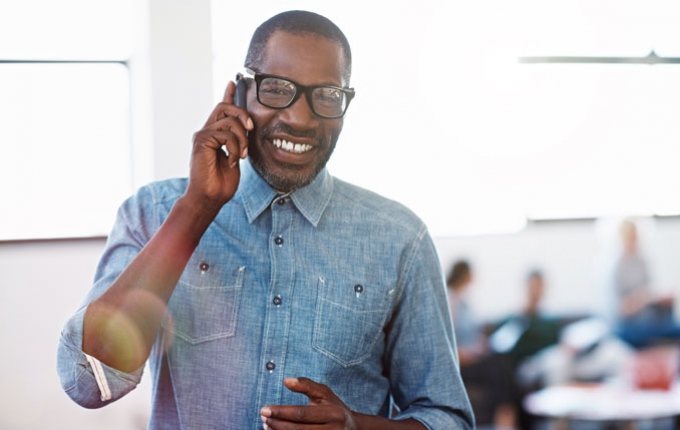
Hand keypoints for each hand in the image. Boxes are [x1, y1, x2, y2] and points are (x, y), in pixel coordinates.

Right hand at [187, 80, 252, 207]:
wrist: (211, 197)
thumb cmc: (223, 181)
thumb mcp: (237, 156)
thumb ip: (239, 140)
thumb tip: (248, 127)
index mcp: (215, 134)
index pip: (222, 108)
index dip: (228, 94)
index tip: (234, 81)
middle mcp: (206, 131)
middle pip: (225, 106)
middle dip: (243, 114)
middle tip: (251, 129)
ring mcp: (202, 135)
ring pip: (229, 121)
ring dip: (241, 140)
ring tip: (240, 157)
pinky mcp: (201, 141)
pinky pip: (225, 134)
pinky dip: (234, 148)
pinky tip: (232, 162)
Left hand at [261, 377, 357, 429]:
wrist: (354, 429)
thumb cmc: (334, 408)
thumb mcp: (324, 393)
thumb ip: (306, 385)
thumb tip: (286, 380)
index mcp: (332, 413)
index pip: (302, 414)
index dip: (281, 412)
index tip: (264, 409)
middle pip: (298, 429)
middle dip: (277, 424)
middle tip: (263, 417)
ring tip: (266, 426)